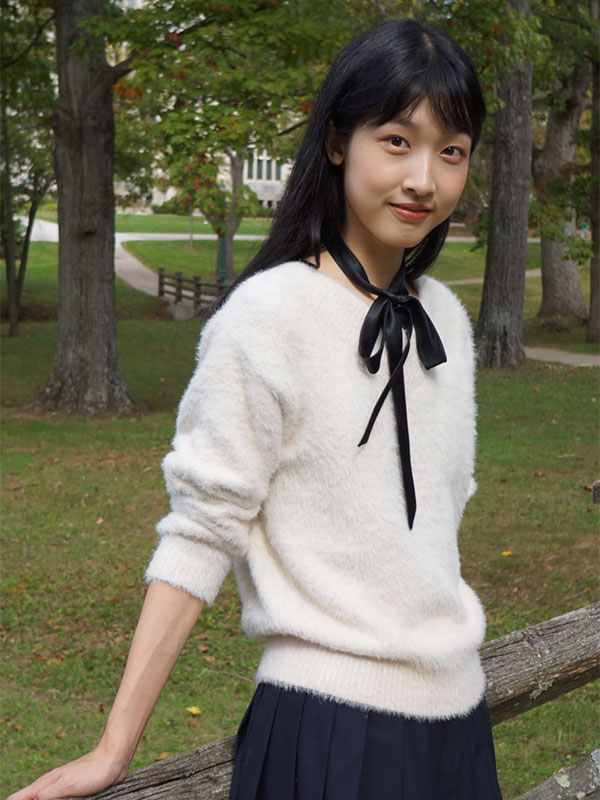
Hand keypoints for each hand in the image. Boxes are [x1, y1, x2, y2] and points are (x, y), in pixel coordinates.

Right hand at [6, 746, 127, 799]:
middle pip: (25, 799)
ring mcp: (58, 787)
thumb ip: (46, 795)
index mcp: (44, 784)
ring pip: (38, 798)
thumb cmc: (92, 772)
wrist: (114, 759)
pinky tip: (45, 799)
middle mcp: (48, 785)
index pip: (18, 798)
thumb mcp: (67, 785)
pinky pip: (51, 798)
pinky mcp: (69, 790)